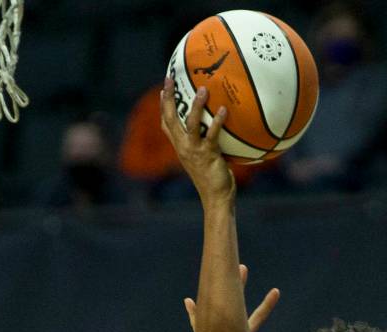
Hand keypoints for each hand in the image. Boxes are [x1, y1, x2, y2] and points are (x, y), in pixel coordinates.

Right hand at [161, 78, 233, 205]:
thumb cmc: (213, 179)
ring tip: (203, 89)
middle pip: (170, 118)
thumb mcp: (204, 159)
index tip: (162, 89)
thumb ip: (205, 143)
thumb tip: (215, 127)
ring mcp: (194, 150)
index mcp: (180, 147)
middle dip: (168, 98)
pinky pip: (212, 134)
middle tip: (169, 79)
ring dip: (196, 105)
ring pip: (190, 123)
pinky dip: (218, 121)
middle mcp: (183, 147)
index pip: (166, 124)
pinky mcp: (207, 154)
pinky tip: (224, 110)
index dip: (163, 106)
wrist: (216, 198)